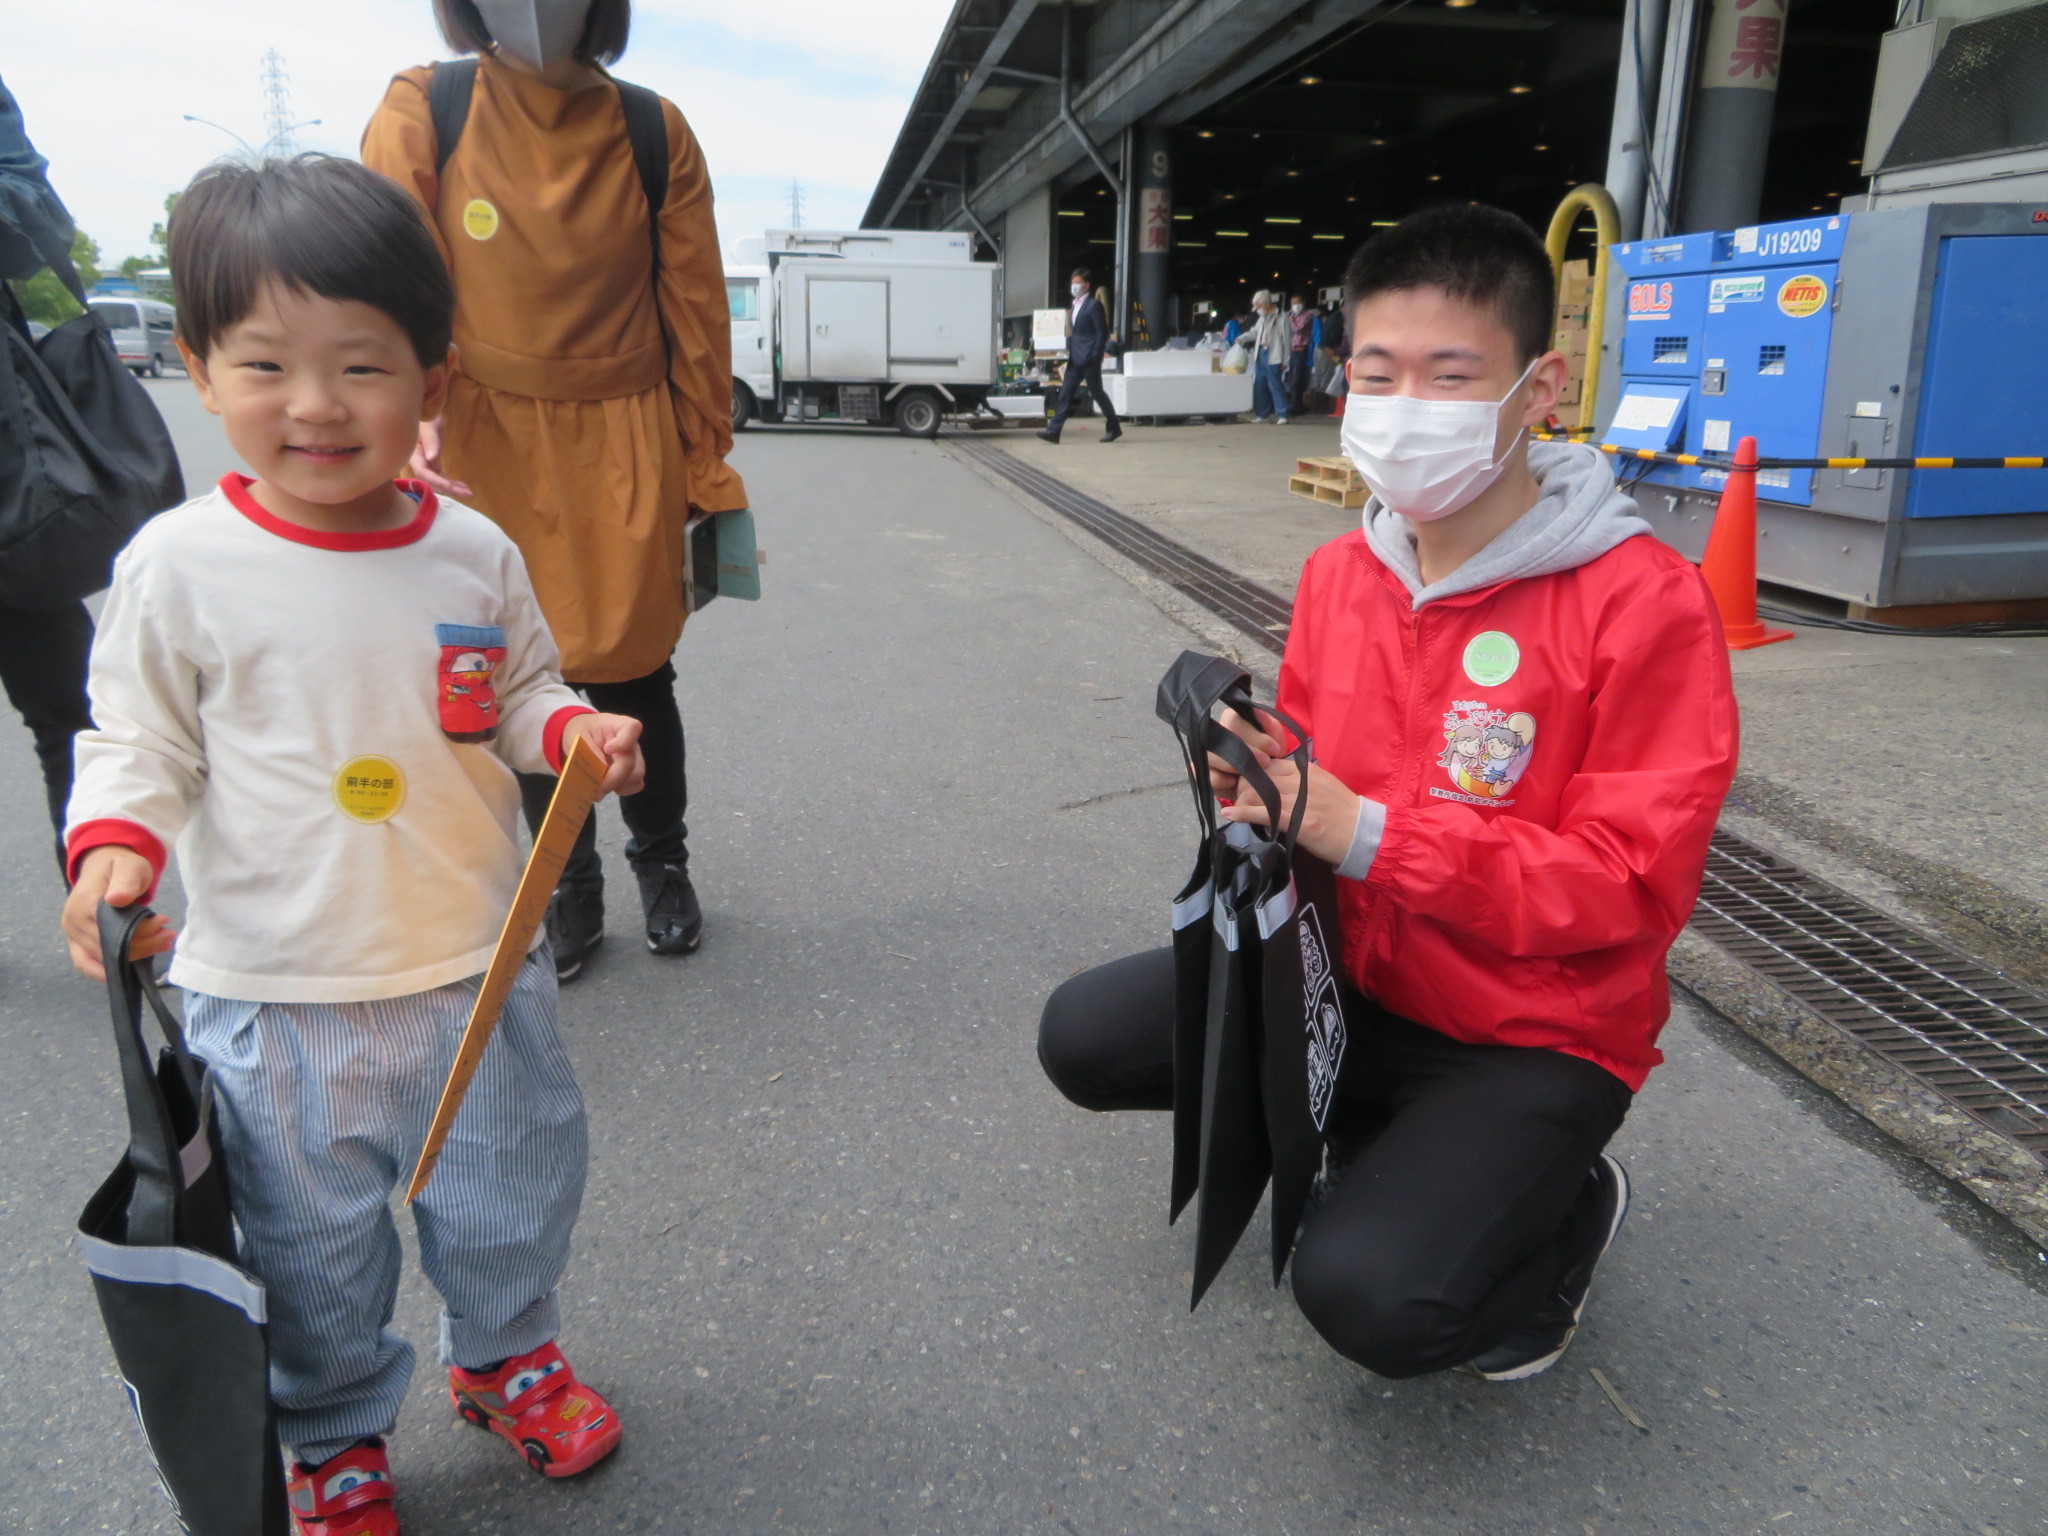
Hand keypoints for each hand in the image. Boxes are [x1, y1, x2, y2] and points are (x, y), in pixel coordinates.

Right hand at [62, 847, 173, 981]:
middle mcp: (72, 921)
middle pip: (108, 946)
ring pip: (102, 957)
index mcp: (83, 903)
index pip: (112, 929)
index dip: (139, 932)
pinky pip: (86, 964)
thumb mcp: (129, 866)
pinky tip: (132, 967)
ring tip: (161, 943)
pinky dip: (108, 970)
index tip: (163, 922)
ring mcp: (72, 934)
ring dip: (134, 956)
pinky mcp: (75, 942)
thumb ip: (125, 881)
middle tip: (168, 935)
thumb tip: (116, 899)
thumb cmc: (119, 866)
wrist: (104, 866)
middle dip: (143, 945)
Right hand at [408, 417, 471, 497]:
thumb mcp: (429, 426)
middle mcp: (418, 461)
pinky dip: (451, 482)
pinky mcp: (432, 462)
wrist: (427, 410)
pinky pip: (441, 475)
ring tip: (469, 493)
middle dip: (449, 489)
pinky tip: (463, 486)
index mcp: (413, 454)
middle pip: (431, 481)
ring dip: (452, 488)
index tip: (450, 486)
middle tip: (468, 494)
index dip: (436, 481)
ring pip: (437, 481)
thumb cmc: (427, 415)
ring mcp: (425, 463)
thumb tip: (431, 459)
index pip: (423, 472)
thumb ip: (430, 441)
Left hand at [563, 712, 645, 797]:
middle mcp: (631, 742)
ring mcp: (635, 757)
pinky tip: (609, 787)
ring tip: (599, 788)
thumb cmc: (581, 732)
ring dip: (617, 785)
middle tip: (594, 788)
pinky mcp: (634, 771)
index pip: (632, 729)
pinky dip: (623, 790)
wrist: (583, 736)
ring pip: (636, 776)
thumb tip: (600, 773)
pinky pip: (636, 784)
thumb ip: (588, 750)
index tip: (607, 749)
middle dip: (611, 779)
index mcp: (618, 725)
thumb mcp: (577, 736)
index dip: (623, 742)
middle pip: (630, 763)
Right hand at [1204, 703, 1283, 801]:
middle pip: (1221, 740)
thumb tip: (1257, 708)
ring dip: (1233, 766)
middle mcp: (1214, 734)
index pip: (1233, 722)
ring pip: (1211, 757)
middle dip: (1247, 754)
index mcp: (1230, 719)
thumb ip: (1268, 722)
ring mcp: (1207, 755)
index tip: (1275, 748)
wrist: (1268, 773)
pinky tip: (1234, 782)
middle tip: (1267, 762)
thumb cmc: (1269, 749)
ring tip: (1252, 774)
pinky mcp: (1206, 775)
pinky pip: (1206, 777)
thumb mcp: (1273, 734)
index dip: (1255, 736)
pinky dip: (1219, 780)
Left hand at [1217, 749, 1362, 866]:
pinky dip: (1242, 813)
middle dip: (1241, 787)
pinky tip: (1230, 816)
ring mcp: (1299, 800)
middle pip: (1257, 776)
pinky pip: (1263, 813)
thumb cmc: (1341, 812)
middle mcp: (1300, 780)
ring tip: (1235, 810)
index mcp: (1305, 770)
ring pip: (1256, 792)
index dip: (1251, 774)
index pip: (1267, 763)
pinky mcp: (1298, 821)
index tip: (1243, 784)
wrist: (1362, 833)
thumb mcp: (1320, 785)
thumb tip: (1273, 781)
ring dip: (1240, 801)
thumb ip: (1298, 780)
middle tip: (1237, 800)